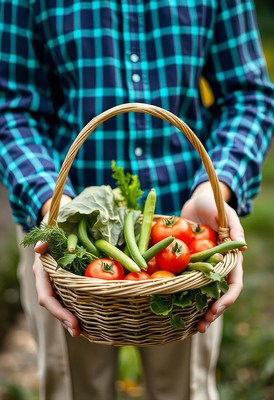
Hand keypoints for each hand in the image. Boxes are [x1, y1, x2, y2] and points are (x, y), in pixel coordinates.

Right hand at [33, 195, 80, 336]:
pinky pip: (72, 295)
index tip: (73, 324)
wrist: (60, 220)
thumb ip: (46, 237)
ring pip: (63, 303)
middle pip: (54, 305)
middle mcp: (49, 279)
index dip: (58, 312)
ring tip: (86, 330)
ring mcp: (58, 280)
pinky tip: (91, 315)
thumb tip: (40, 249)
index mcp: (43, 271)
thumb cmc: (57, 223)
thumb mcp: (51, 227)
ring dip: (72, 317)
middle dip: (65, 320)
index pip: (46, 297)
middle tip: (79, 332)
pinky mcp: (68, 278)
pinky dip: (79, 306)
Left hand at [181, 182, 244, 332]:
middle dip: (212, 313)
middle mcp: (218, 266)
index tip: (216, 309)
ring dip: (197, 311)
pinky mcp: (189, 264)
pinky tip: (173, 308)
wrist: (195, 202)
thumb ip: (234, 227)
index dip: (227, 298)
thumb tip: (243, 247)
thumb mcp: (224, 212)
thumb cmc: (213, 204)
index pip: (233, 282)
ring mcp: (203, 267)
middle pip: (218, 294)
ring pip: (202, 293)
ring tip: (190, 327)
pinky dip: (182, 295)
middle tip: (201, 327)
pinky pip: (186, 282)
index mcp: (230, 258)